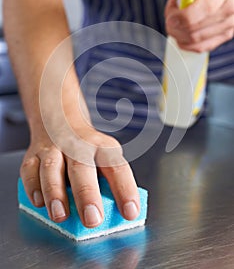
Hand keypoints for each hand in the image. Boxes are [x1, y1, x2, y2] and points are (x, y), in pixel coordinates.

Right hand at [20, 125, 139, 226]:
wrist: (61, 120)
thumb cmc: (86, 148)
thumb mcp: (104, 156)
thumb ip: (107, 182)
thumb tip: (115, 213)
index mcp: (102, 147)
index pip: (117, 167)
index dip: (125, 189)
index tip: (130, 212)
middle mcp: (78, 145)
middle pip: (81, 167)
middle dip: (86, 194)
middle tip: (93, 218)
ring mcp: (54, 148)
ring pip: (52, 168)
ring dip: (55, 192)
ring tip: (61, 215)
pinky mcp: (34, 154)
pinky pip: (29, 170)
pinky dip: (33, 187)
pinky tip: (38, 202)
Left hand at [158, 0, 233, 51]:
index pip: (205, 8)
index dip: (183, 16)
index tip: (170, 12)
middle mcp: (231, 7)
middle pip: (195, 28)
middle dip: (174, 24)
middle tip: (170, 12)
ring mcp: (230, 24)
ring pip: (194, 40)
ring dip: (177, 32)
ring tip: (176, 17)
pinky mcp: (226, 35)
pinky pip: (199, 47)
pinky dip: (184, 42)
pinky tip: (181, 29)